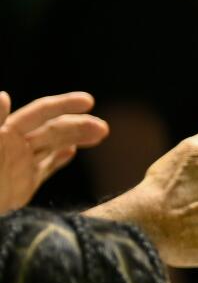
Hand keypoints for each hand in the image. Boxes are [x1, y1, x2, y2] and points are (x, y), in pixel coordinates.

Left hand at [0, 91, 108, 212]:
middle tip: (103, 128)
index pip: (38, 114)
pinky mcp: (22, 186)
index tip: (88, 101)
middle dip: (77, 126)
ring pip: (53, 146)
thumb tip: (2, 95)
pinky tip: (72, 153)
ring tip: (100, 134)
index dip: (63, 105)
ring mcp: (19, 167)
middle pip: (51, 130)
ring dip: (76, 138)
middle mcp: (13, 148)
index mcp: (4, 136)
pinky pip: (44, 168)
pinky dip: (59, 159)